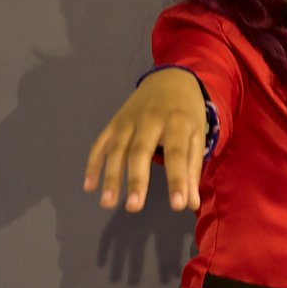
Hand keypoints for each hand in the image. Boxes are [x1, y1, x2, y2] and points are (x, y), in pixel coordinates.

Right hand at [83, 68, 206, 211]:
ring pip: (116, 149)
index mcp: (177, 122)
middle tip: (133, 208)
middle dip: (136, 180)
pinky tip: (89, 186)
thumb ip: (192, 169)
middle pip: (140, 151)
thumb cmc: (186, 114)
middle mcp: (150, 119)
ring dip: (110, 177)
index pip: (177, 154)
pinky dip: (93, 164)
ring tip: (107, 203)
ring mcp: (128, 120)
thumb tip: (191, 204)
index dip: (177, 179)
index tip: (178, 205)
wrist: (169, 80)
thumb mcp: (197, 136)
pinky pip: (101, 143)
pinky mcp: (114, 122)